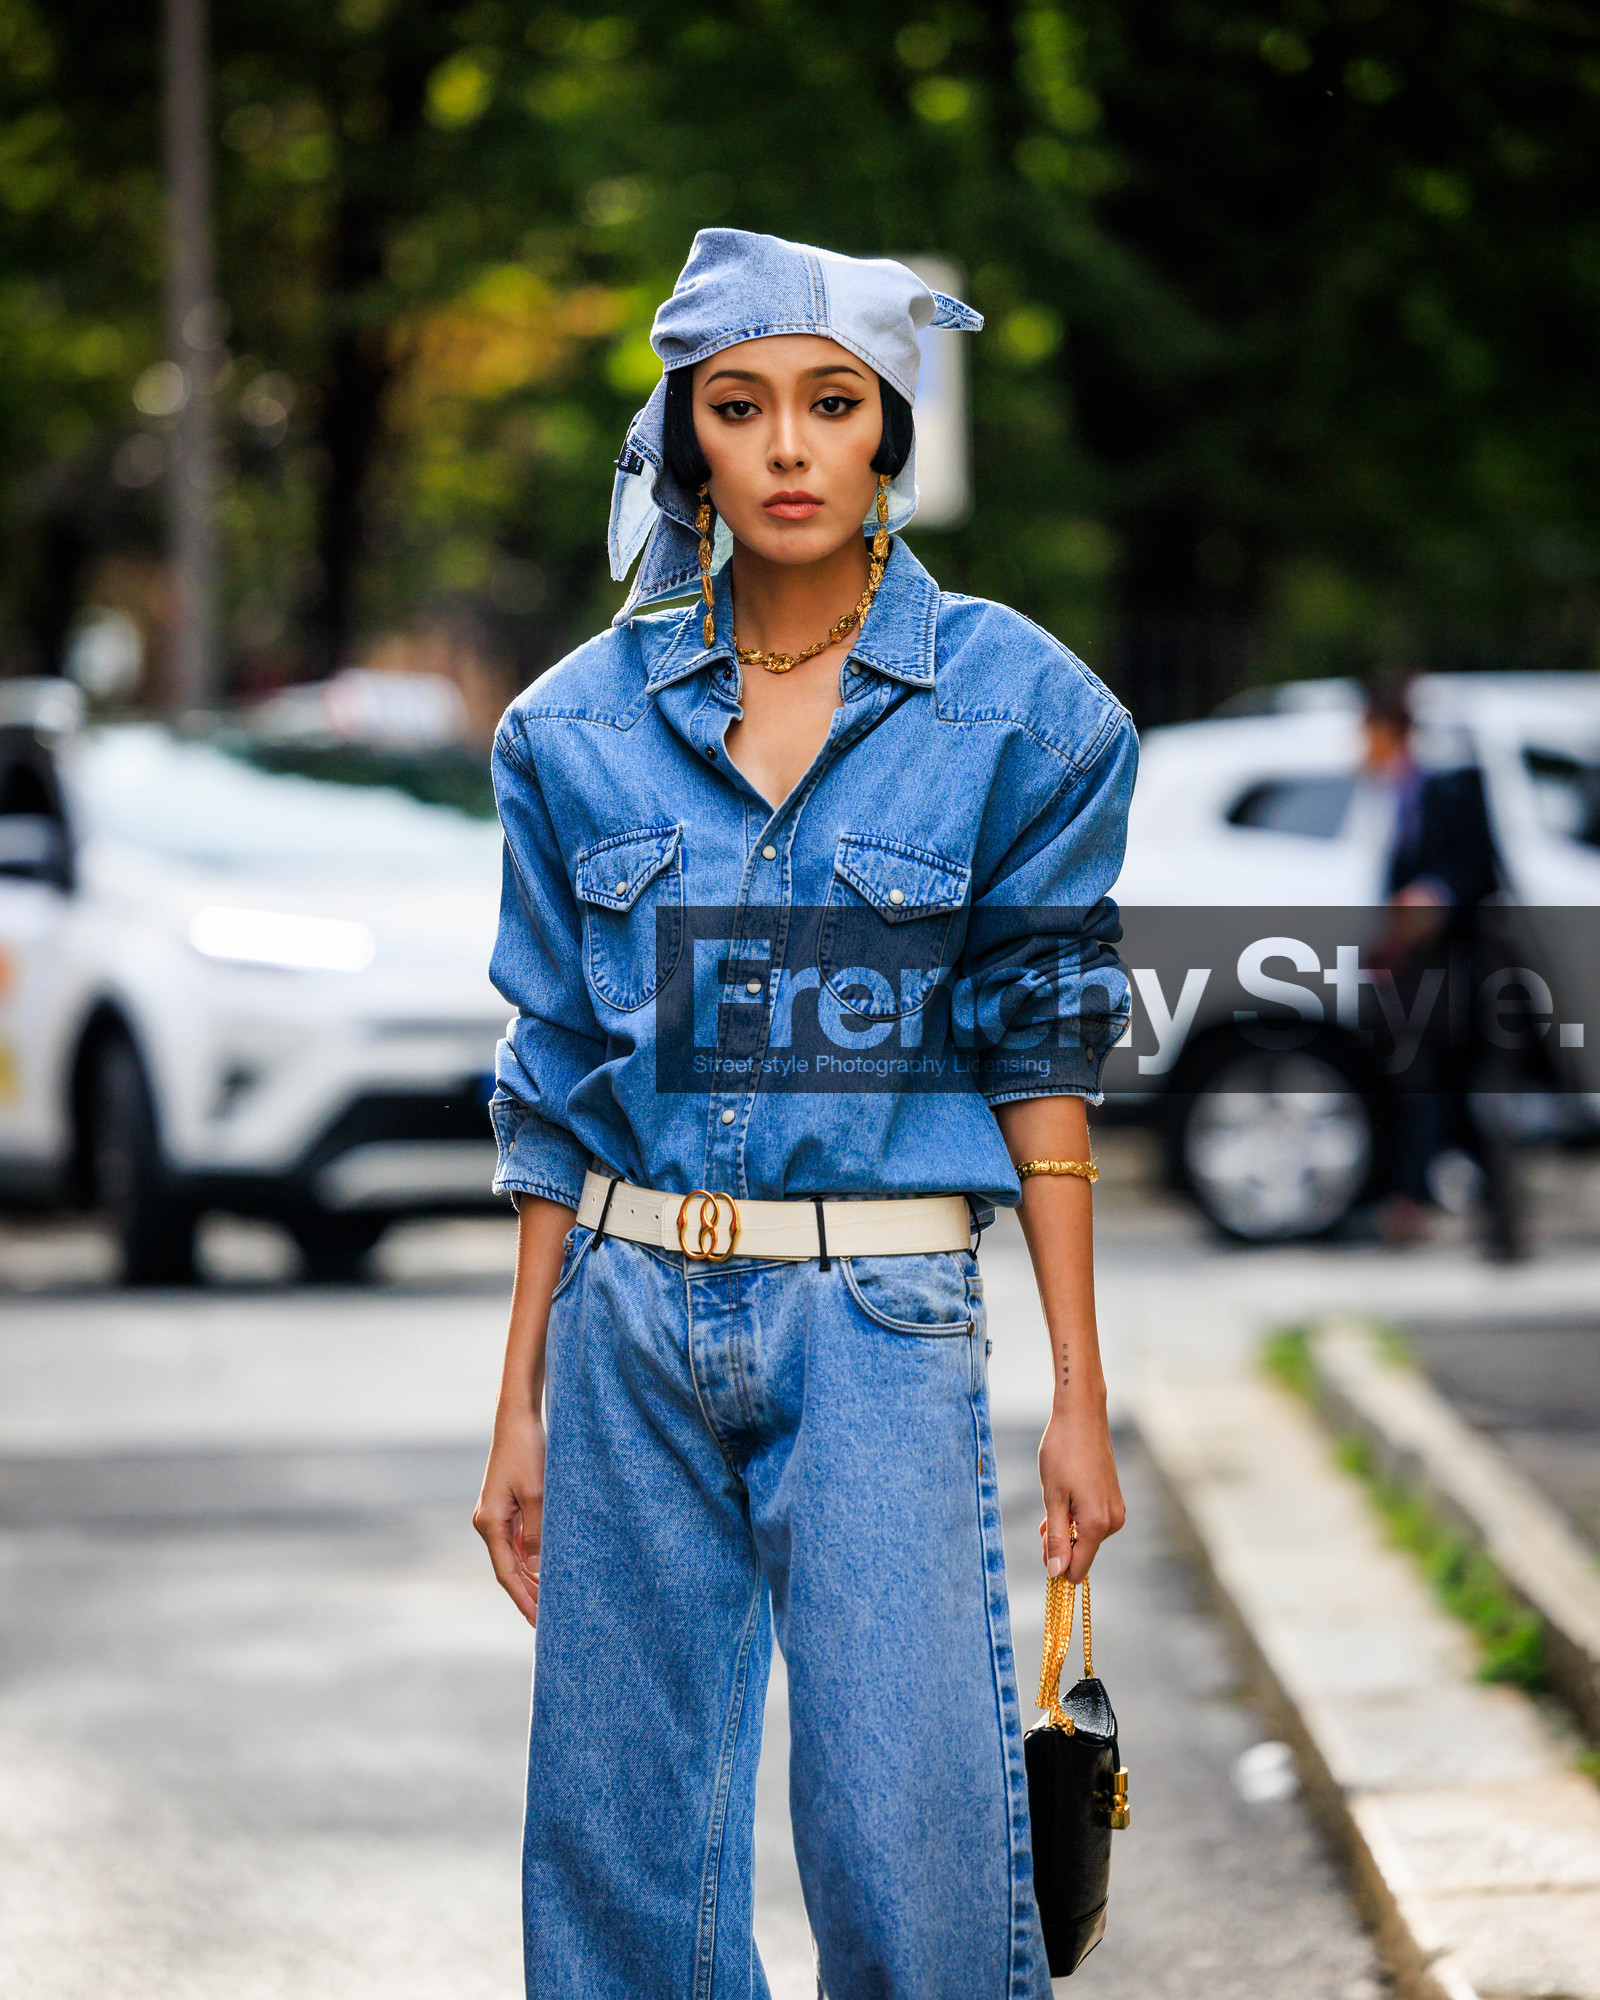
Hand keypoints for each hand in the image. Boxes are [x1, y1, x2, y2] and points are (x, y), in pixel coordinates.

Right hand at [473, 1409, 545, 1626]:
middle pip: (507, 1568)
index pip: (506, 1573)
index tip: (537, 1622)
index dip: (522, 1599)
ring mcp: (495, 1514)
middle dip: (526, 1594)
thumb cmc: (527, 1451)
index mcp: (489, 1522)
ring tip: (549, 1601)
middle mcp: (488, 1522)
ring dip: (530, 1577)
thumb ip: (536, 1532)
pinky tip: (545, 1569)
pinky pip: (517, 1540)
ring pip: (512, 1556)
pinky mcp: (505, 1506)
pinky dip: (530, 1557)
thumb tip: (535, 1566)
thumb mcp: (536, 1493)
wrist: (517, 1420)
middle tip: (547, 1620)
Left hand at [1038, 1401, 1124, 1584]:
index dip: (1057, 1566)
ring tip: (1051, 1504)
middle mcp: (1113, 1521)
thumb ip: (1055, 1538)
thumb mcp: (1052, 1497)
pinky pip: (1092, 1521)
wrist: (1082, 1416)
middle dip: (1060, 1543)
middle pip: (1081, 1553)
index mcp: (1097, 1524)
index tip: (1041, 1550)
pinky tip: (1063, 1500)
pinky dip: (1075, 1517)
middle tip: (1043, 1521)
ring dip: (1066, 1528)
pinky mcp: (1114, 1499)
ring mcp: (1116, 1509)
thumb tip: (1055, 1573)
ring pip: (1085, 1536)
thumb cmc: (1063, 1452)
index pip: (1078, 1568)